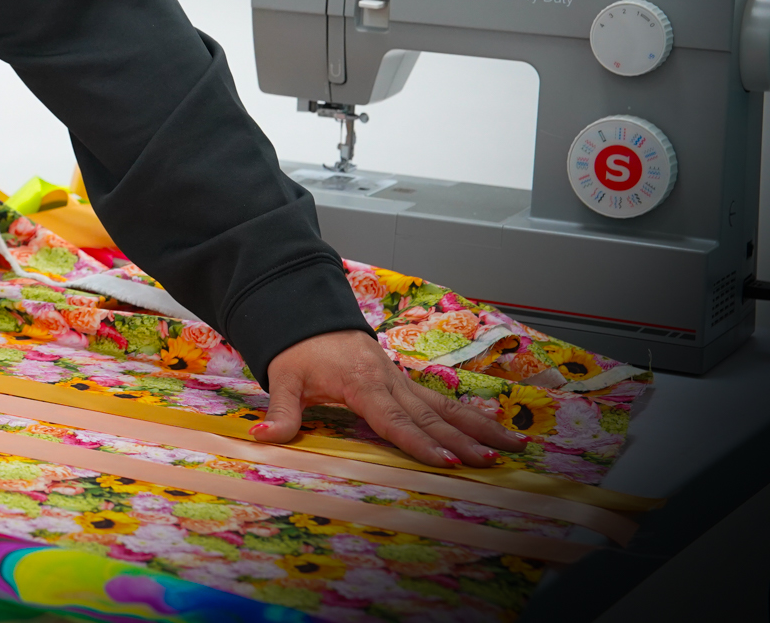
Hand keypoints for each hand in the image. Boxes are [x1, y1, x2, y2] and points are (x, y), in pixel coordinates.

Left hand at [254, 329, 526, 468]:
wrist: (307, 315)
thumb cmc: (298, 350)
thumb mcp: (283, 378)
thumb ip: (281, 411)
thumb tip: (264, 437)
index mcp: (362, 385)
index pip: (395, 421)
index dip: (421, 444)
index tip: (448, 462)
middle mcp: (388, 383)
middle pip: (430, 417)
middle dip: (464, 440)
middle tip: (494, 460)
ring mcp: (400, 382)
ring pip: (444, 408)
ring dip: (478, 427)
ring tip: (514, 445)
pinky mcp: (403, 382)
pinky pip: (439, 401)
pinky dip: (467, 416)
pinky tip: (491, 429)